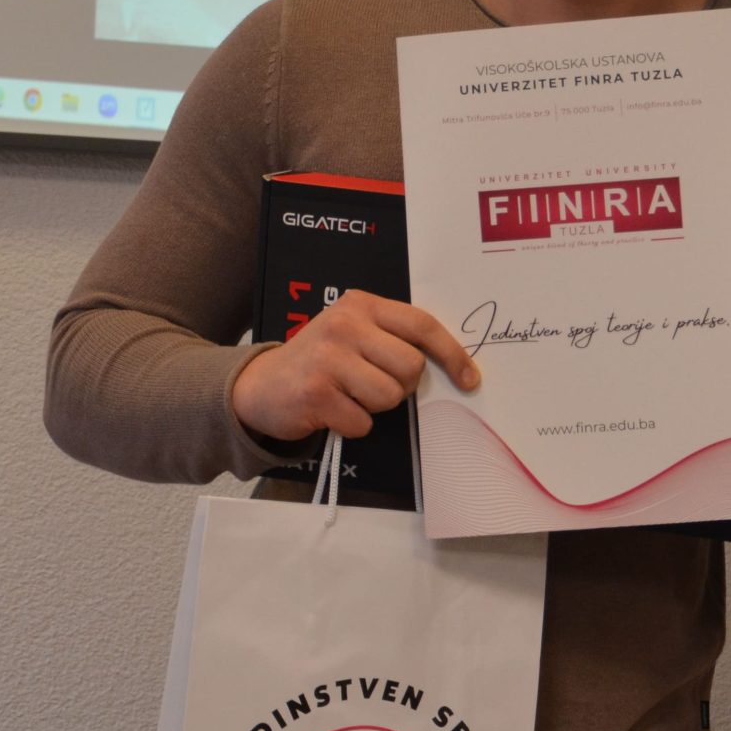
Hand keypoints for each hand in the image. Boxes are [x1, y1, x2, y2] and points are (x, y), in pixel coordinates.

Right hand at [231, 289, 478, 441]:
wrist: (260, 385)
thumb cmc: (320, 362)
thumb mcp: (353, 333)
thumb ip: (392, 338)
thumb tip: (453, 366)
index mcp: (361, 305)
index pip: (422, 325)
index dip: (453, 354)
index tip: (470, 378)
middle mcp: (345, 325)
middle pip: (412, 366)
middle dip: (402, 385)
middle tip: (372, 384)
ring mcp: (329, 359)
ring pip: (391, 397)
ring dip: (375, 407)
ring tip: (349, 395)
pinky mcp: (317, 394)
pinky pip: (364, 422)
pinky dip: (353, 425)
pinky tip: (332, 410)